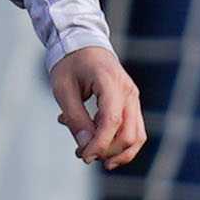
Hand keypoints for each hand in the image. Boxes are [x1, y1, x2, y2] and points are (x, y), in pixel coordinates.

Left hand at [48, 45, 146, 168]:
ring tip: (92, 155)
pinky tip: (97, 142)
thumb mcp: (62, 89)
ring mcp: (133, 98)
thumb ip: (75, 118)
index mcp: (110, 82)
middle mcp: (128, 91)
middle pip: (129, 134)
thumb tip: (85, 146)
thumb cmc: (70, 63)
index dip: (99, 144)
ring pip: (137, 136)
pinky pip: (134, 130)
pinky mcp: (132, 104)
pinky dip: (118, 143)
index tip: (83, 155)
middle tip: (81, 153)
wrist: (84, 43)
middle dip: (107, 151)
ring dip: (117, 153)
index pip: (112, 121)